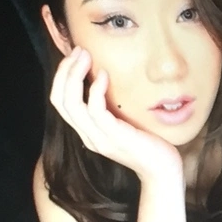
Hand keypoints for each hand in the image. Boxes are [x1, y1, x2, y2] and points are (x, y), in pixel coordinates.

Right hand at [49, 49, 182, 183]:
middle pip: (60, 101)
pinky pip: (95, 111)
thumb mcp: (122, 122)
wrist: (162, 170)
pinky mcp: (114, 137)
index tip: (75, 55)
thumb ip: (109, 107)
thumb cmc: (146, 143)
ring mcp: (99, 138)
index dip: (62, 76)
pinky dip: (96, 89)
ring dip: (75, 75)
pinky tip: (104, 76)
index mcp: (86, 132)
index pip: (59, 102)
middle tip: (79, 51)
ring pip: (72, 104)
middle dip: (65, 71)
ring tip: (86, 56)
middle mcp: (87, 136)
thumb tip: (102, 78)